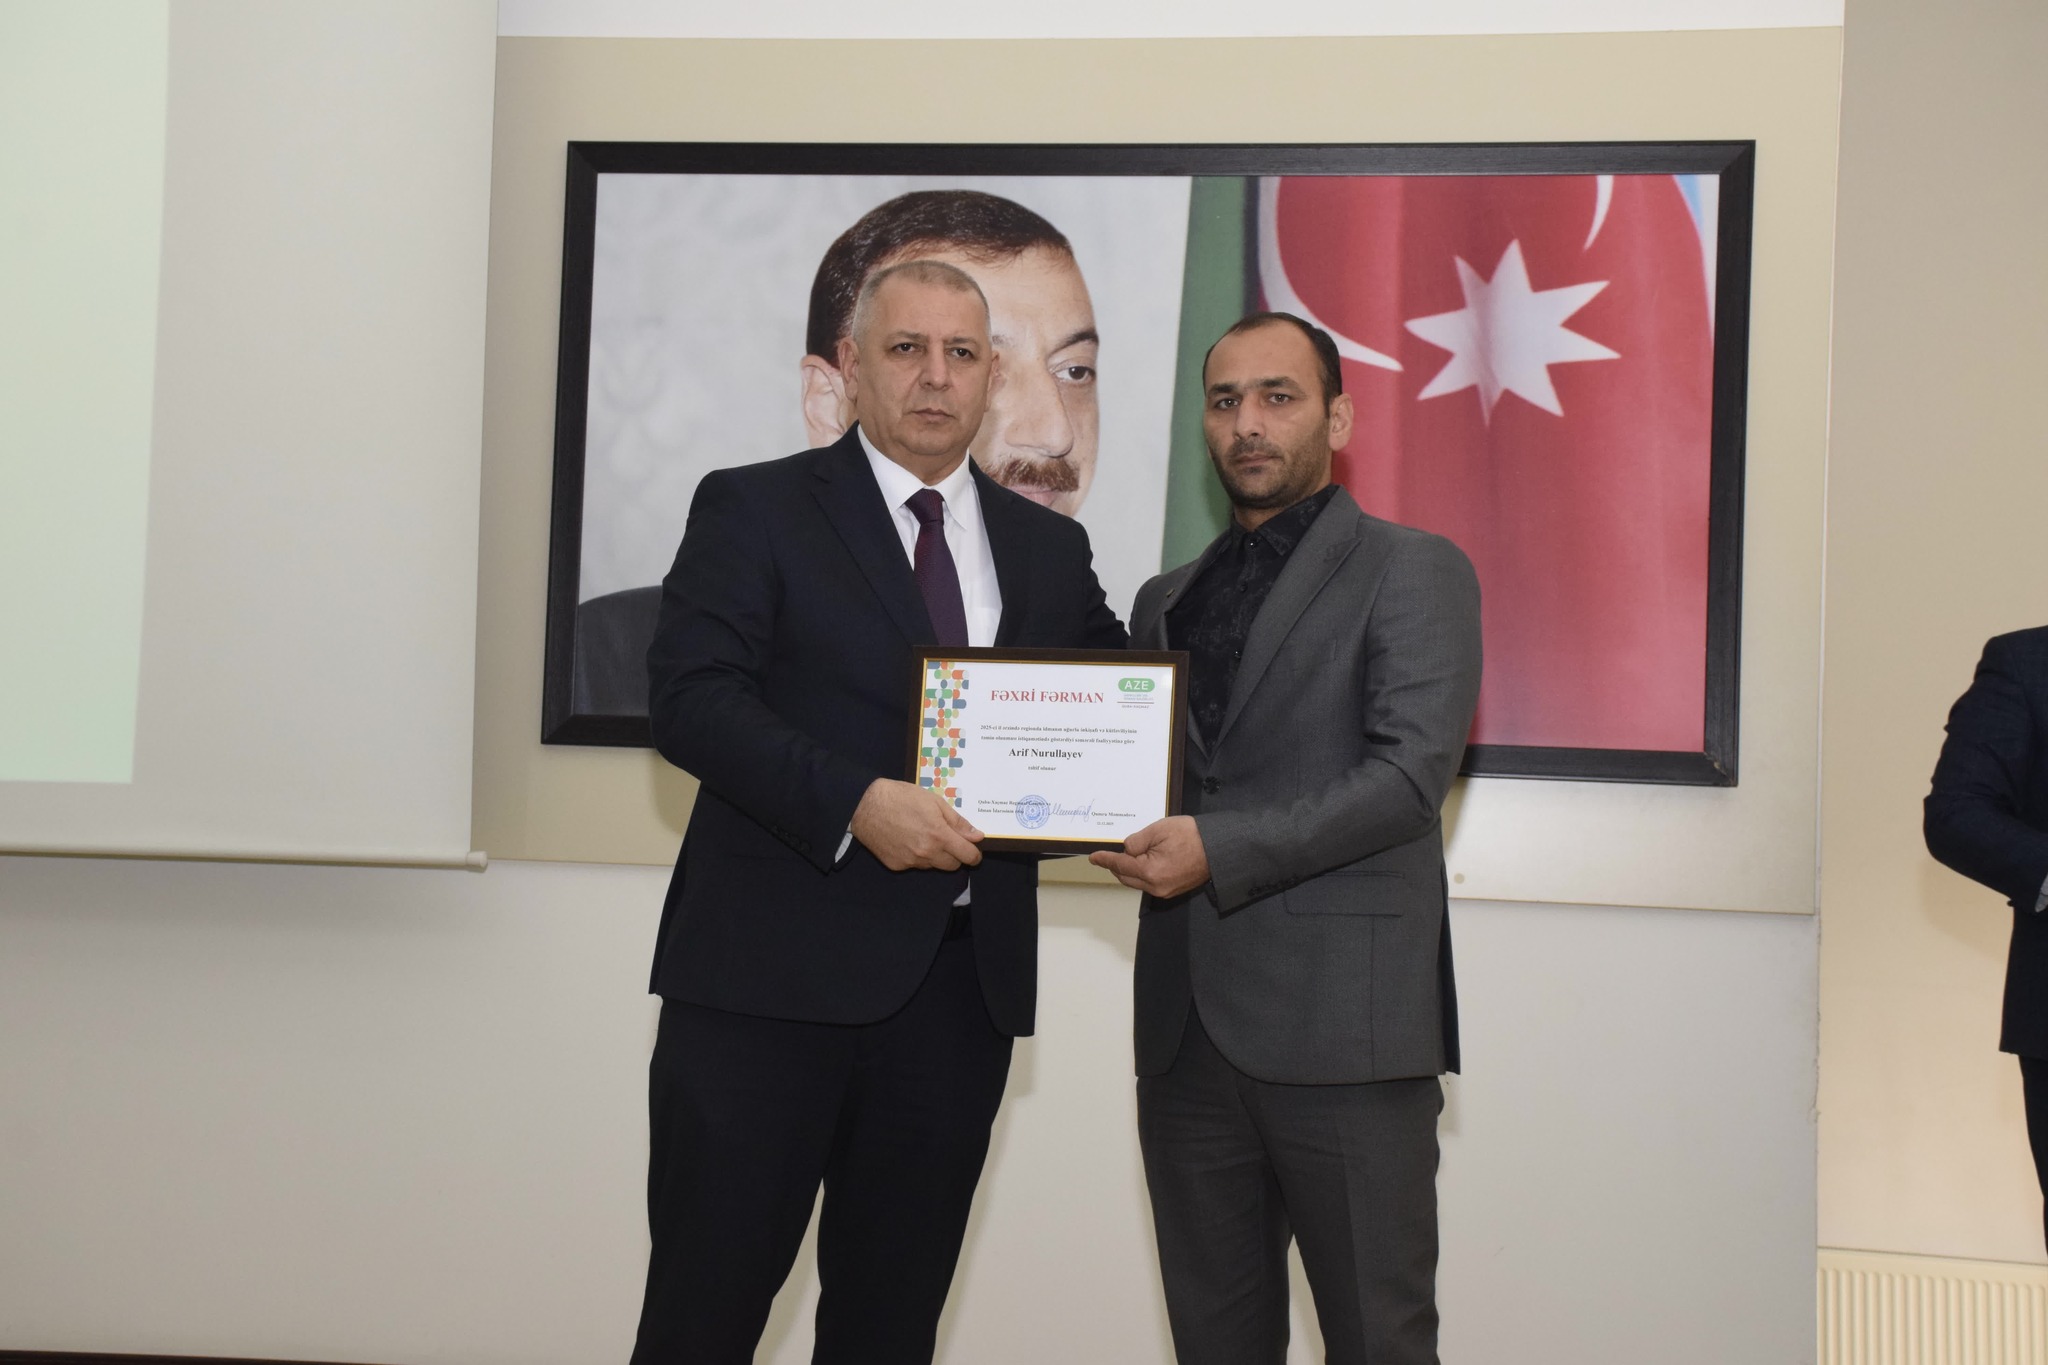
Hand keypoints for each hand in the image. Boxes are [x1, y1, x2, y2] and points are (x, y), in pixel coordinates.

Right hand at [851, 779, 983, 871]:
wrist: (865, 806)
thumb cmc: (901, 797)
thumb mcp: (934, 802)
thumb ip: (957, 822)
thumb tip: (977, 837)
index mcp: (939, 836)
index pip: (967, 856)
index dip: (974, 854)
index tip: (973, 849)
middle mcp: (926, 853)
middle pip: (953, 866)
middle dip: (955, 855)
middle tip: (946, 838)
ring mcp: (911, 862)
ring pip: (933, 866)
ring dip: (935, 855)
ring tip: (922, 835)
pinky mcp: (897, 866)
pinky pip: (915, 865)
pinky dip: (916, 856)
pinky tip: (907, 840)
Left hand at [1090, 816, 1209, 898]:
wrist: (1218, 848)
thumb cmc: (1191, 836)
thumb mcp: (1159, 830)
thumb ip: (1136, 841)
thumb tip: (1127, 850)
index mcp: (1150, 872)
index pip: (1120, 866)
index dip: (1105, 859)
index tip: (1094, 857)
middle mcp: (1156, 887)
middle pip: (1126, 877)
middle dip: (1117, 865)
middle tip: (1110, 853)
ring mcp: (1165, 891)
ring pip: (1137, 882)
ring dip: (1130, 870)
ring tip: (1129, 855)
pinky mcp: (1173, 890)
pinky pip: (1149, 884)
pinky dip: (1142, 874)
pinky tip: (1144, 861)